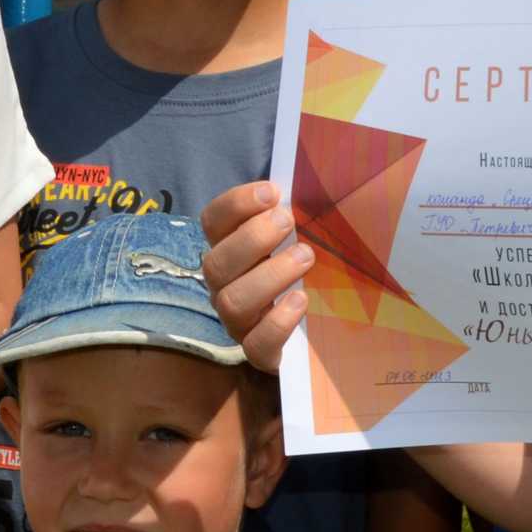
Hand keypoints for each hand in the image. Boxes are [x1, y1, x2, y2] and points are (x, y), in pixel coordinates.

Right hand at [200, 180, 311, 373]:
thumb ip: (298, 210)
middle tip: (289, 223)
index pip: (213, 221)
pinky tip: (301, 302)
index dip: (236, 204)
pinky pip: (256, 344)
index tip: (272, 193)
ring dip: (269, 275)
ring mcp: (239, 321)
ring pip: (231, 301)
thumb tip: (318, 178)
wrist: (319, 331)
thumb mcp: (302, 234)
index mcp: (231, 249)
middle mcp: (227, 284)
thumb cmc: (307, 267)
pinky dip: (277, 322)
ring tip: (305, 257)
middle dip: (252, 238)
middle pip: (215, 263)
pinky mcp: (260, 353)